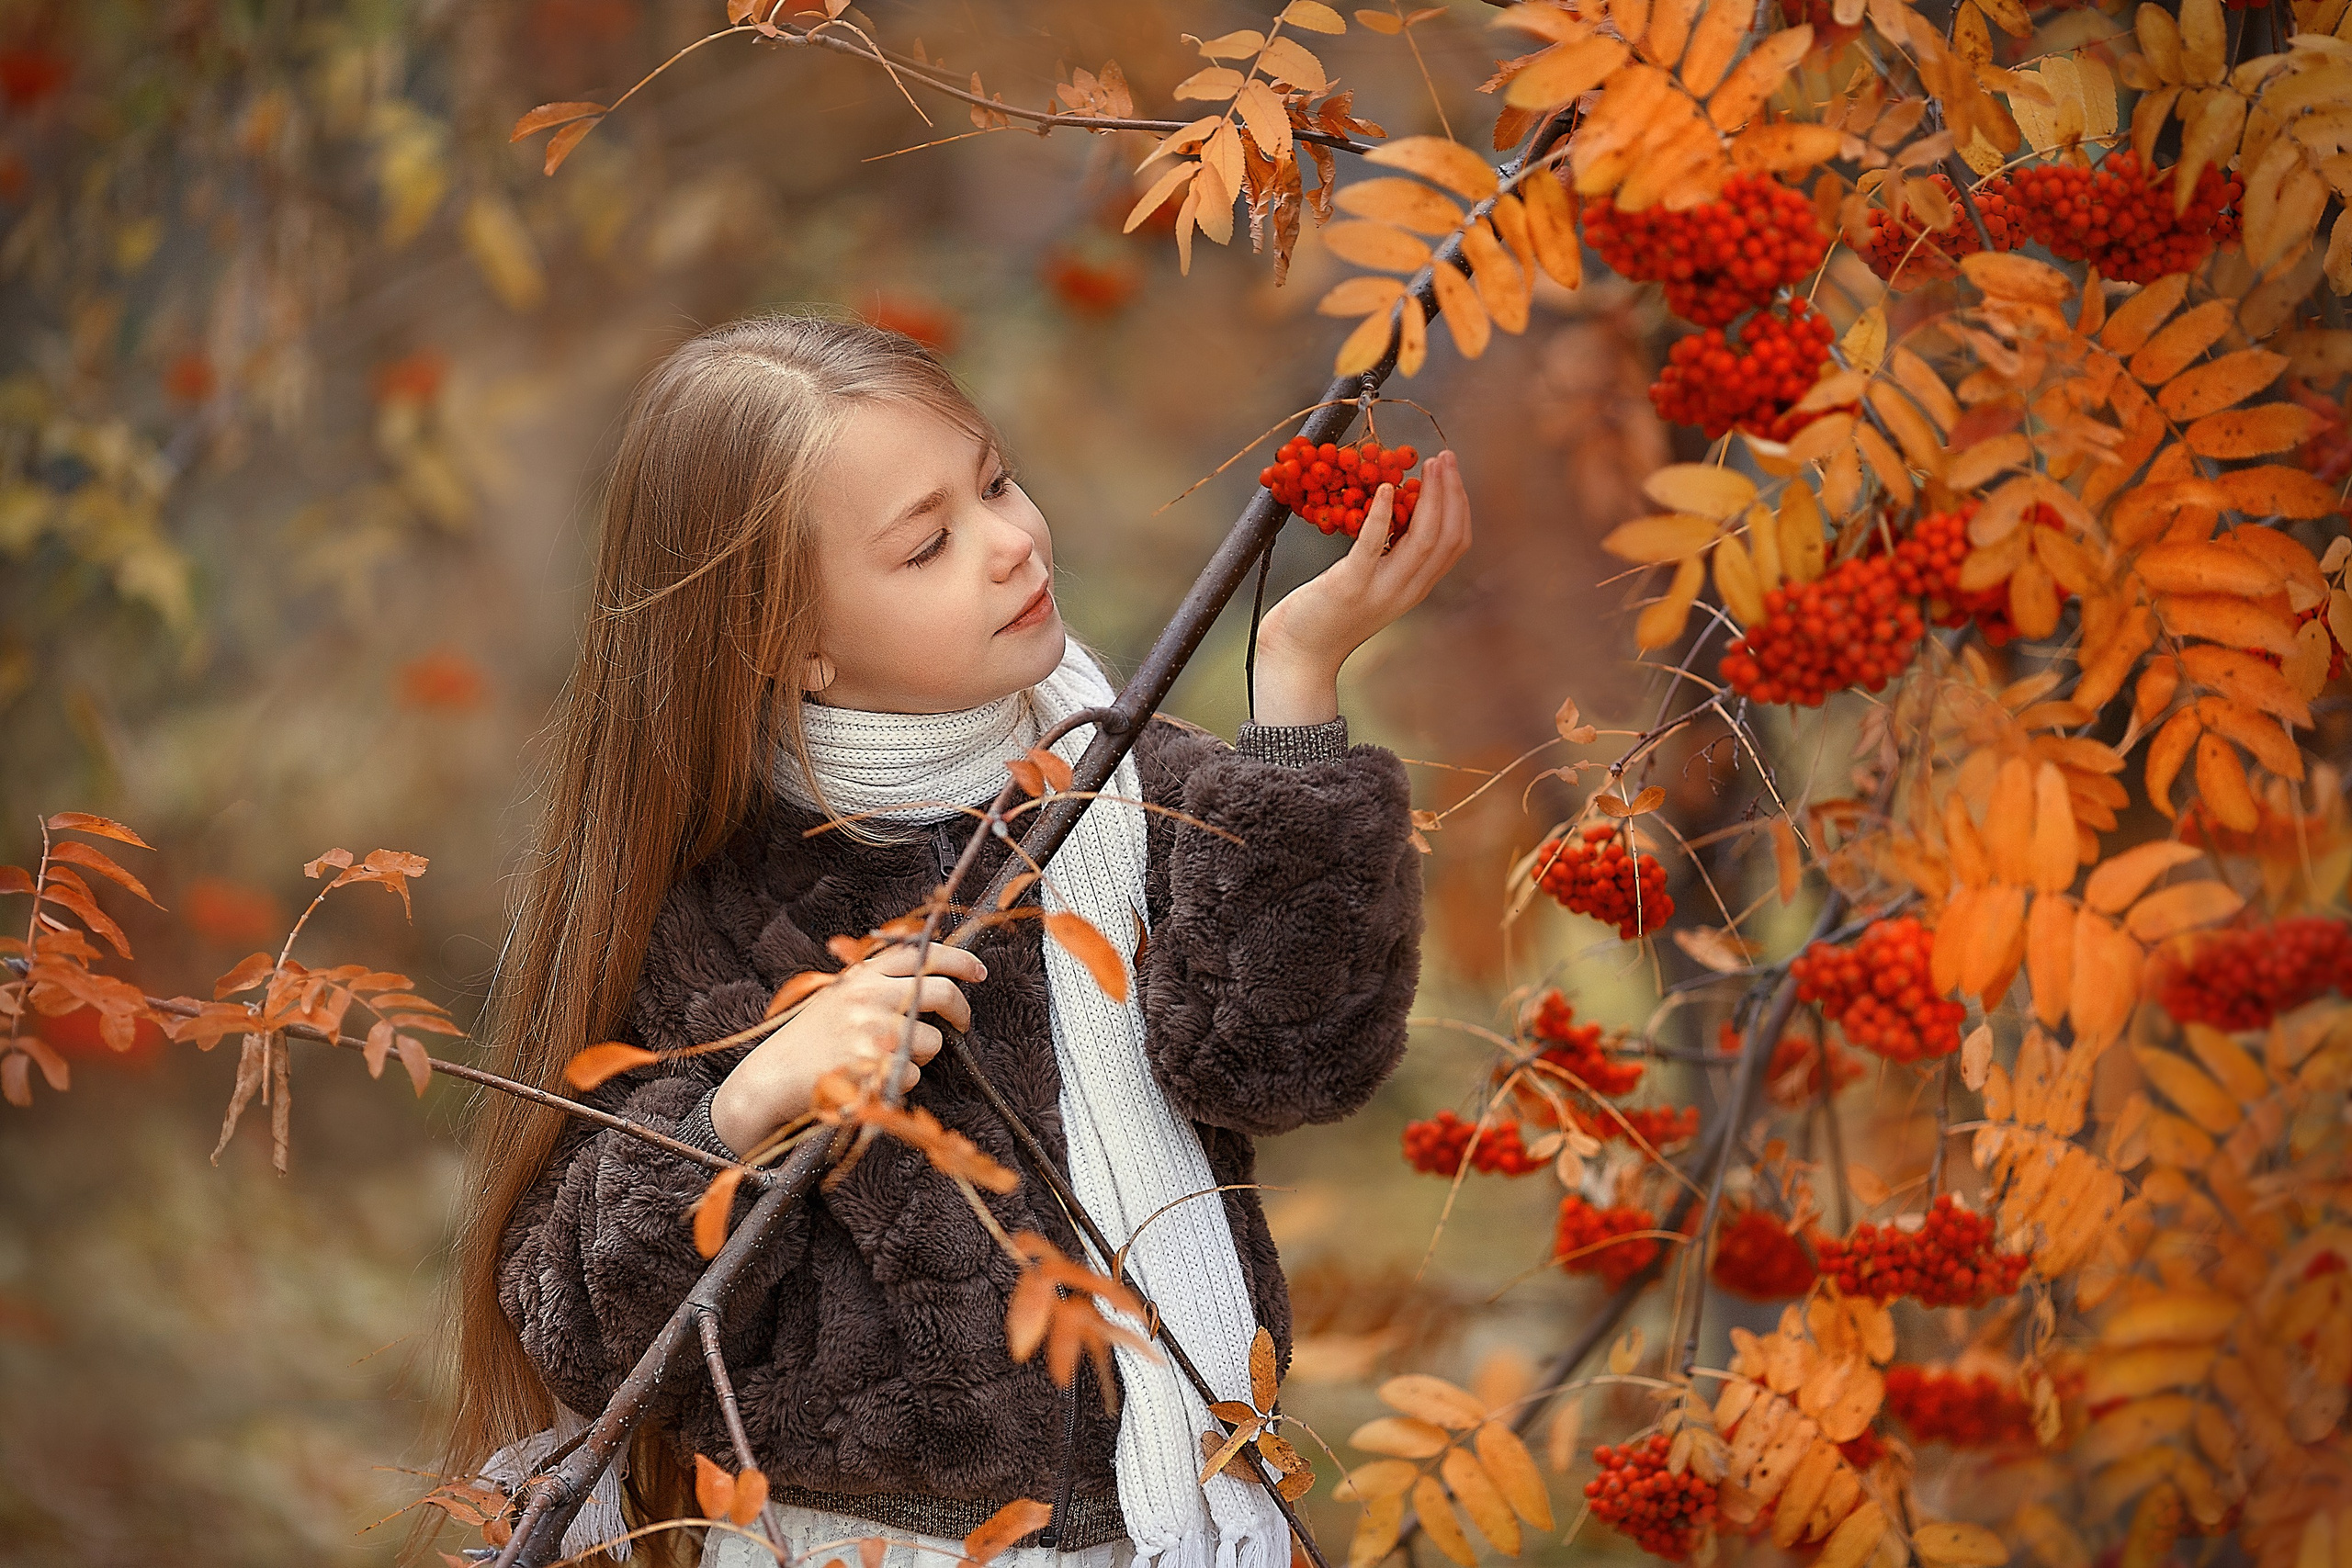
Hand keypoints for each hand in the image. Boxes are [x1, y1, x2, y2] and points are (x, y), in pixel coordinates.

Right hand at [708, 942, 985, 1155]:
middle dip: (961, 1010)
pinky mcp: (872, 1066)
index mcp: (862, 974)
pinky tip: (871, 1079)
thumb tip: (930, 971)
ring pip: (931, 1041)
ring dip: (921, 1056)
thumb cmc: (809, 1039)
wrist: (772, 1077)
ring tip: (887, 1060)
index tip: (979, 972)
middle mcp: (870, 996)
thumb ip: (877, 981)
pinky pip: (911, 1076)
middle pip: (941, 992)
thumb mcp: (839, 995)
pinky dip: (900, 1082)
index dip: (959, 961)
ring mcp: (871, 1030)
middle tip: (963, 1024)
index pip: (923, 953)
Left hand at [1252, 449, 1471, 725]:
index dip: (1460, 504)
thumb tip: (1396, 516)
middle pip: (1446, 537)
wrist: (1299, 657)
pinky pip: (1373, 546)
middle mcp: (1406, 591)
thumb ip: (1388, 560)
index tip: (1451, 472)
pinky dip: (1383, 515)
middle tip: (1444, 457)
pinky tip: (1387, 489)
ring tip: (1425, 465)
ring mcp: (1380, 590)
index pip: (1455, 544)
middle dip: (1451, 492)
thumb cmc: (1327, 617)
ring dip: (1430, 497)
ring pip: (1423, 540)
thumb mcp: (1370, 587)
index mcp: (1414, 588)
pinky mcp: (1349, 586)